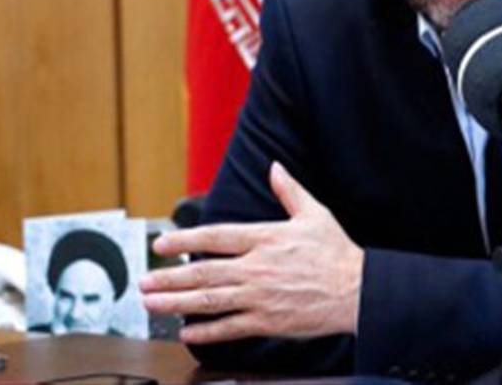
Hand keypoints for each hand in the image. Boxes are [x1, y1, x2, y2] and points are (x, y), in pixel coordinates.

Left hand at [139, 161, 363, 343]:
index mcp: (265, 238)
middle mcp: (257, 267)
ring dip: (177, 303)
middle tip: (144, 282)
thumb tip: (275, 168)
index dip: (184, 239)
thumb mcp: (314, 213)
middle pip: (203, 272)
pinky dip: (206, 332)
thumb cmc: (336, 253)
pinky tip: (187, 333)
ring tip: (152, 304)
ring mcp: (260, 296)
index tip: (161, 243)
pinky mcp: (267, 321)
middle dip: (169, 277)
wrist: (358, 290)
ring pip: (209, 300)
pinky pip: (230, 328)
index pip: (215, 236)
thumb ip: (289, 190)